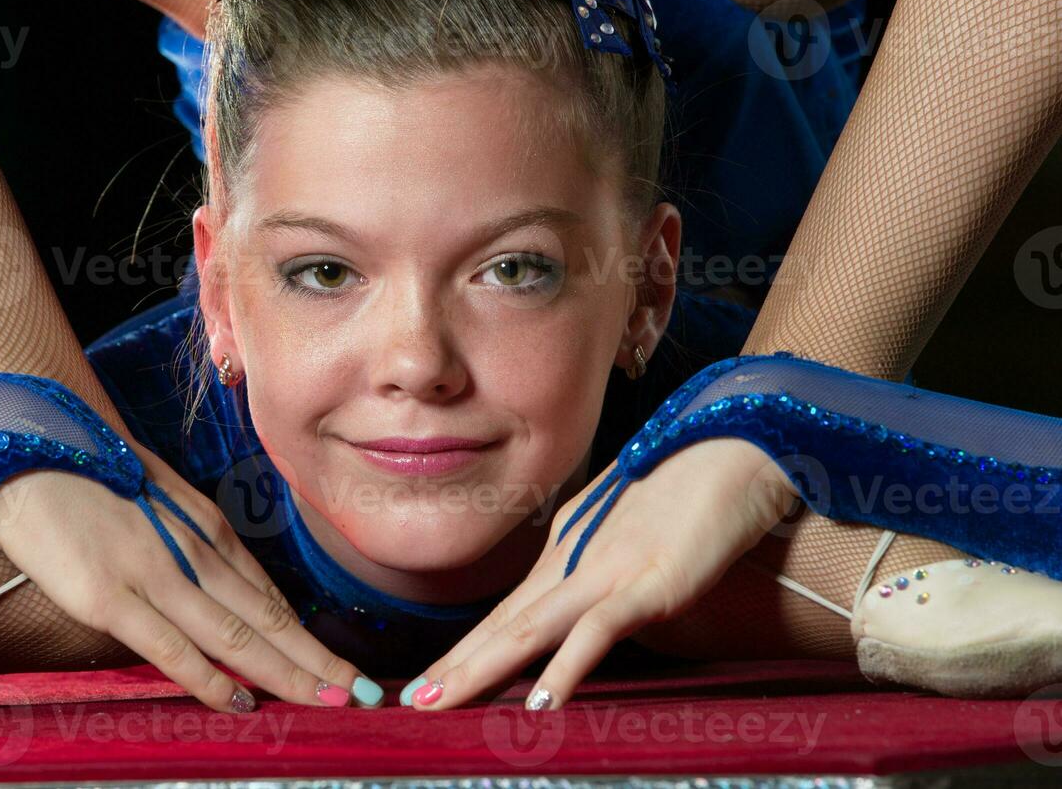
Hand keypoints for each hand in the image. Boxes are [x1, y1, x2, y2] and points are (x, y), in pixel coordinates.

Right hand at [0, 438, 382, 712]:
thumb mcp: (155, 498)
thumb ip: (188, 541)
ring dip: (290, 673)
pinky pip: (173, 648)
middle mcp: (193, 550)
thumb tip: (218, 584)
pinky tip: (244, 700)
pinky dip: (212, 678)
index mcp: (204, 526)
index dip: (305, 634)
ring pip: (238, 635)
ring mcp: (155, 574)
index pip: (267, 593)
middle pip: (268, 617)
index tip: (339, 663)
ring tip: (332, 701)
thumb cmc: (86, 469)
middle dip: (318, 659)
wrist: (27, 443)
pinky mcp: (111, 597)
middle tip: (363, 693)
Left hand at [403, 437, 796, 709]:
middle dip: (457, 666)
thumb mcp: (629, 535)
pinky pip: (599, 631)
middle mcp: (576, 561)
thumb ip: (599, 566)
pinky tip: (542, 702)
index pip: (509, 611)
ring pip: (531, 628)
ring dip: (482, 669)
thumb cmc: (690, 488)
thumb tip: (580, 605)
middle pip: (505, 623)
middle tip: (413, 701)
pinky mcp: (652, 583)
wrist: (735, 448)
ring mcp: (610, 572)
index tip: (434, 679)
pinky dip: (567, 669)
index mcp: (568, 550)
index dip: (469, 648)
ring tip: (442, 701)